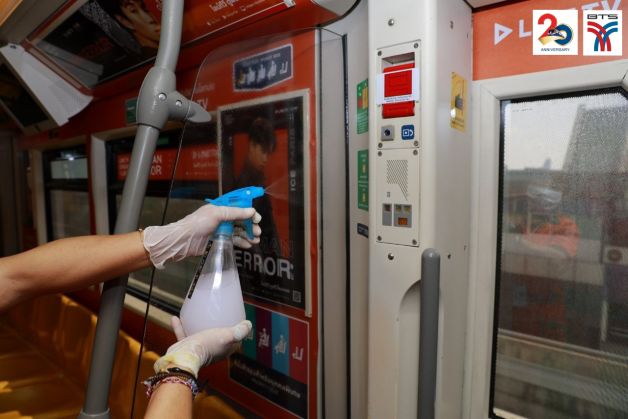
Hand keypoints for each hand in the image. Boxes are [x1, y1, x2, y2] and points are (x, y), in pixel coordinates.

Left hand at [142, 204, 261, 268]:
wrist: (184, 241)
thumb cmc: (198, 223)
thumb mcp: (217, 214)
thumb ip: (235, 212)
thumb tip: (252, 211)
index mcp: (221, 207)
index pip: (239, 206)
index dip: (249, 211)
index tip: (257, 218)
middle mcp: (223, 217)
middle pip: (241, 219)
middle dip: (251, 225)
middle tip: (257, 231)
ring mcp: (222, 229)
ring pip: (239, 231)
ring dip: (249, 234)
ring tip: (255, 240)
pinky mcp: (221, 240)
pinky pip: (234, 240)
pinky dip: (242, 242)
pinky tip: (248, 245)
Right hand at [154, 317, 251, 377]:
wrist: (185, 356)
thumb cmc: (207, 346)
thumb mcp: (227, 336)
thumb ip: (239, 331)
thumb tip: (248, 325)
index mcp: (223, 350)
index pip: (233, 342)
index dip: (236, 334)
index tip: (236, 322)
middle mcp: (212, 351)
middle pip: (217, 339)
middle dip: (218, 330)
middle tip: (217, 316)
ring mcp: (198, 350)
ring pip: (199, 337)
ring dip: (198, 327)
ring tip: (198, 316)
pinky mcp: (185, 348)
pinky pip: (183, 335)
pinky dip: (180, 327)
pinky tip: (176, 318)